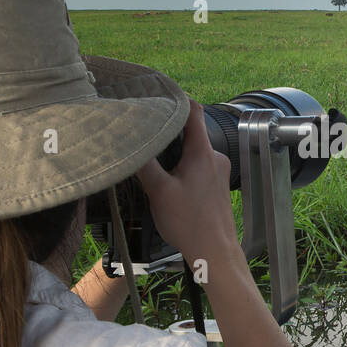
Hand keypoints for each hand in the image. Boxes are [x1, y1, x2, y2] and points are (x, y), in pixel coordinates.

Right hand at [135, 100, 242, 265]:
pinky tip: (168, 180)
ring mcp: (219, 171)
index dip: (176, 100)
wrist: (215, 251)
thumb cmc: (190, 223)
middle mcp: (215, 157)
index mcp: (203, 151)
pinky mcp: (217, 185)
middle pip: (190, 132)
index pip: (193, 111)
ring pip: (193, 151)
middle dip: (168, 132)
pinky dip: (183, 167)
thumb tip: (127, 142)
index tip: (158, 95)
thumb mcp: (158, 191)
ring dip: (174, 153)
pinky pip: (199, 166)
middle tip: (146, 132)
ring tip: (153, 159)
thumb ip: (143, 164)